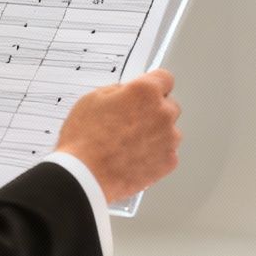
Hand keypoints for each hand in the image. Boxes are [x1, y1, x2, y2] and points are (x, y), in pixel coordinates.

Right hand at [55, 69, 180, 202]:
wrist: (85, 176)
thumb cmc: (85, 140)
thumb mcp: (93, 99)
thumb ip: (119, 91)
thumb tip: (128, 94)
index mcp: (145, 92)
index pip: (165, 79)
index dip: (153, 85)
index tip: (149, 92)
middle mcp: (162, 113)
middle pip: (169, 105)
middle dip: (154, 111)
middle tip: (132, 122)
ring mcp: (169, 138)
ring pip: (169, 130)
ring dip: (156, 133)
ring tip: (130, 144)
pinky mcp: (169, 161)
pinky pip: (168, 152)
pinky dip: (156, 154)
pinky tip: (135, 157)